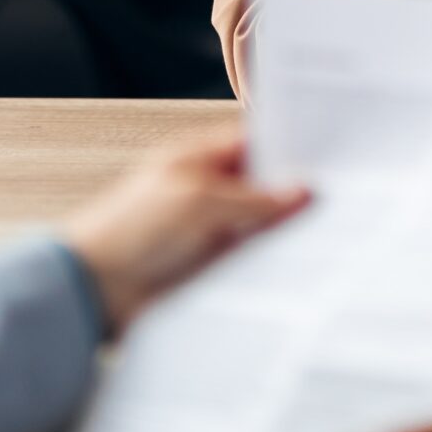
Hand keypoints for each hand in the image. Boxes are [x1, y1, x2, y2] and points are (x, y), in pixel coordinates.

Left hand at [61, 129, 307, 332]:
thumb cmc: (127, 232)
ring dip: (285, 227)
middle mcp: (205, 189)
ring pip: (260, 222)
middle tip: (339, 195)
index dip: (288, 146)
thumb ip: (252, 198)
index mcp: (197, 158)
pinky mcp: (209, 264)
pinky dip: (272, 257)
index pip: (253, 142)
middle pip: (261, 183)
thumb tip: (299, 191)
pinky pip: (250, 256)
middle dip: (294, 189)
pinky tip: (299, 261)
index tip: (328, 155)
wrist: (93, 289)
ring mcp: (208, 227)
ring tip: (330, 229)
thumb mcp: (198, 203)